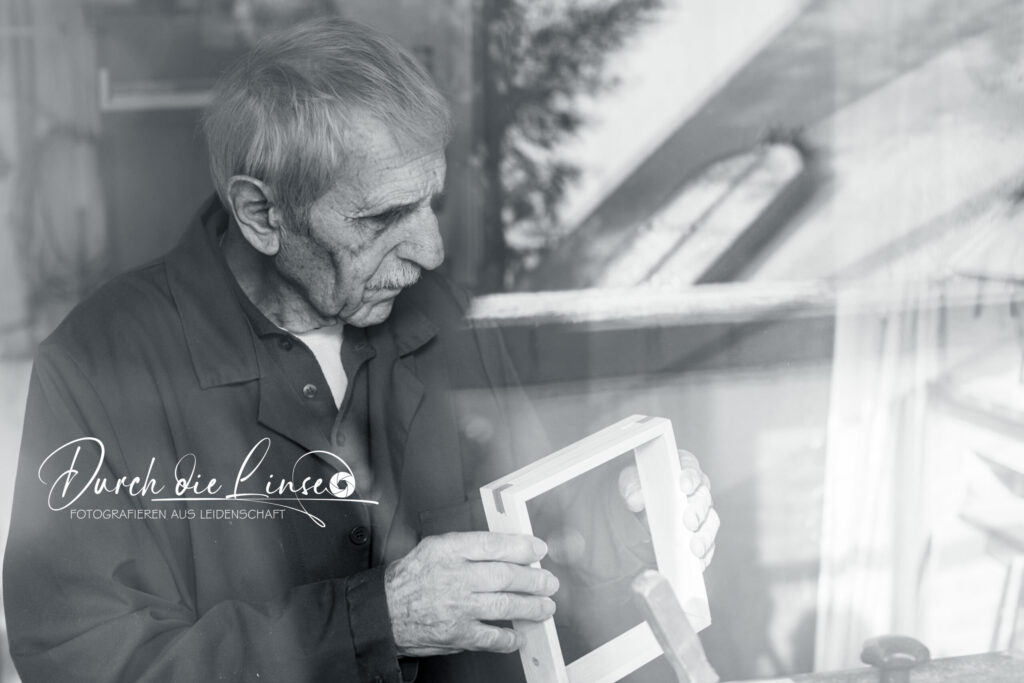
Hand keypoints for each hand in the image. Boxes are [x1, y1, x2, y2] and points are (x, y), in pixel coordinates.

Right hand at [384, 531, 559, 656]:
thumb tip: (504, 549)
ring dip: (530, 607)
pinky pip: (491, 637)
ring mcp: (457, 607)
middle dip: (533, 579)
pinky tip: (518, 635)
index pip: (493, 545)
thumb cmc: (408, 579)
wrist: (382, 612)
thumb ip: (466, 547)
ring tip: (544, 607)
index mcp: (448, 551)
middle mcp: (454, 577)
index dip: (521, 547)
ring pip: (504, 605)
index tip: (538, 550)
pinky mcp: (456, 634)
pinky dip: (509, 638)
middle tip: (548, 581)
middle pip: (505, 575)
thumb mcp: (433, 548)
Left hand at [617, 450, 718, 567]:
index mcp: (681, 469)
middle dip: (697, 510)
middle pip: (703, 498)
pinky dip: (704, 555)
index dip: (690, 476)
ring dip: (704, 536)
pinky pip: (708, 546)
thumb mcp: (629, 481)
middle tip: (688, 521)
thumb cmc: (638, 488)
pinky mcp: (700, 536)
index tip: (684, 486)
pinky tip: (697, 563)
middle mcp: (696, 491)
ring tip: (695, 548)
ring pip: (710, 523)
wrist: (636, 512)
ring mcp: (701, 515)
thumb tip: (635, 499)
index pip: (690, 467)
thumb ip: (631, 485)